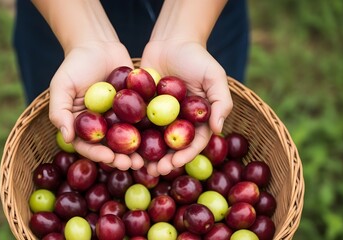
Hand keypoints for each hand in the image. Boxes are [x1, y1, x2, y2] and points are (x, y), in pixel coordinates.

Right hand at [49, 41, 143, 170]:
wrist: (98, 44)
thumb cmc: (75, 64)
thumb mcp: (61, 86)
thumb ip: (59, 111)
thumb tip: (66, 138)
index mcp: (83, 125)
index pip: (89, 146)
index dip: (99, 155)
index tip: (110, 158)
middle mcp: (102, 126)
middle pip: (111, 147)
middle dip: (122, 158)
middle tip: (133, 165)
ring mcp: (120, 118)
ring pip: (129, 139)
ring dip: (137, 151)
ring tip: (147, 160)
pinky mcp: (136, 108)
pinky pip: (144, 122)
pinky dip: (151, 132)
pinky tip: (160, 139)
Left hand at [141, 39, 232, 175]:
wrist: (171, 40)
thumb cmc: (197, 57)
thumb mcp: (215, 76)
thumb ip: (220, 101)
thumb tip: (219, 129)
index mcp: (197, 119)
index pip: (193, 142)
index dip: (185, 155)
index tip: (175, 164)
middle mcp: (178, 122)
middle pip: (171, 147)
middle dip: (164, 161)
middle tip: (154, 171)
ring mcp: (159, 116)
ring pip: (152, 140)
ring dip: (146, 154)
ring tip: (137, 165)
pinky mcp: (142, 108)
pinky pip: (136, 124)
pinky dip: (130, 135)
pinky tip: (122, 145)